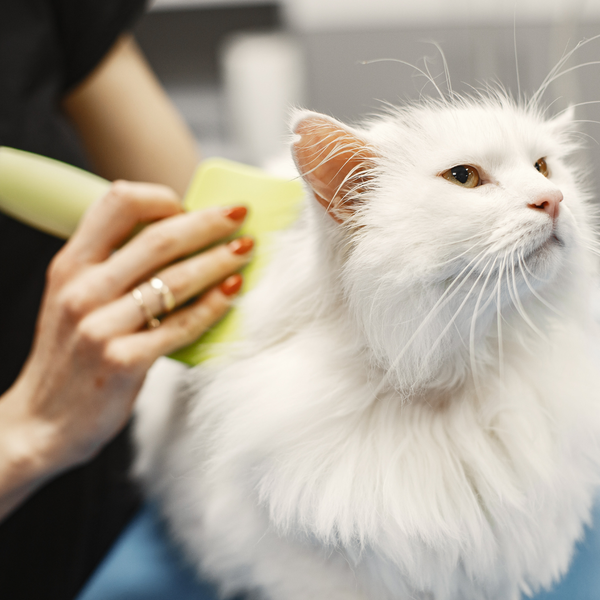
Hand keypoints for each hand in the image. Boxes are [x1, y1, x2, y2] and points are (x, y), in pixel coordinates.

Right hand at [0, 181, 251, 516]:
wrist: (41, 422)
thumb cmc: (72, 355)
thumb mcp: (75, 300)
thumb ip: (113, 269)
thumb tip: (179, 239)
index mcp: (71, 265)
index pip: (117, 204)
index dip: (161, 198)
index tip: (191, 206)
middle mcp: (82, 290)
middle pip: (159, 239)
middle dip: (208, 223)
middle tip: (241, 215)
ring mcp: (100, 327)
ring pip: (175, 280)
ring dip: (219, 260)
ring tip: (247, 249)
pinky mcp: (123, 361)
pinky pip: (181, 325)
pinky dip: (214, 305)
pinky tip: (233, 292)